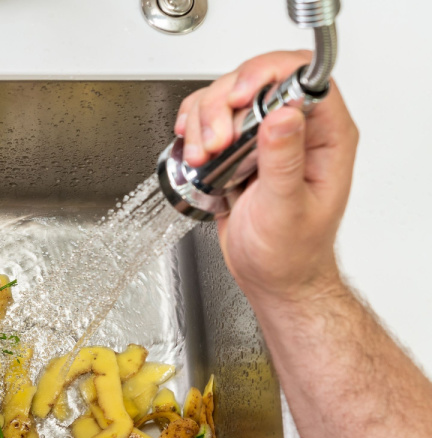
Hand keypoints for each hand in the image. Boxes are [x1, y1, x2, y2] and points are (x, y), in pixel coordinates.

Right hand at [174, 50, 358, 304]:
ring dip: (203, 121)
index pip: (303, 77)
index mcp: (326, 138)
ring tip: (202, 157)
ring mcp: (266, 137)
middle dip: (223, 107)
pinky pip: (212, 119)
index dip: (266, 77)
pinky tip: (193, 149)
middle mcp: (298, 130)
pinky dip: (194, 129)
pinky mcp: (240, 149)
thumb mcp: (287, 209)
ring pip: (228, 97)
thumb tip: (283, 114)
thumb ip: (284, 161)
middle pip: (256, 81)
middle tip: (215, 144)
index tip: (237, 101)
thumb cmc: (289, 253)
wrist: (272, 278)